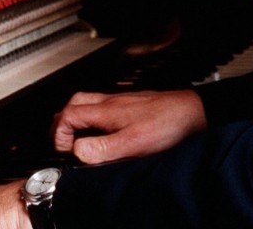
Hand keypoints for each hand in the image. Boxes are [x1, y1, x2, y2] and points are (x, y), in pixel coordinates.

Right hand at [51, 90, 206, 164]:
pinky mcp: (133, 105)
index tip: (64, 150)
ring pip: (89, 103)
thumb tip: (78, 152)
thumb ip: (101, 148)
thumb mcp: (131, 143)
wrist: (193, 112)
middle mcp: (110, 101)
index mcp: (105, 110)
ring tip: (81, 139)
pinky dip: (95, 119)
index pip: (67, 115)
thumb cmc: (167, 124)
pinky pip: (104, 107)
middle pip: (74, 104)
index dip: (59, 134)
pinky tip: (106, 133)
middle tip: (64, 142)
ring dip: (79, 120)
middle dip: (63, 123)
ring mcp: (121, 101)